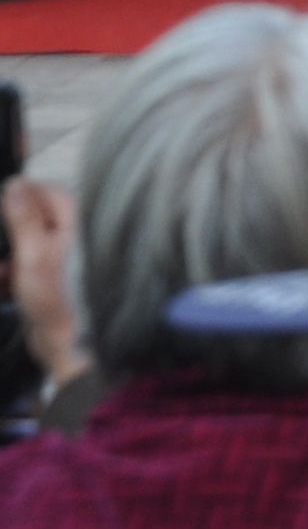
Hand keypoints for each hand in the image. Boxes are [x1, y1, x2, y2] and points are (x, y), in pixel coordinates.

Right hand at [6, 176, 81, 396]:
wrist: (71, 345)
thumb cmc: (60, 297)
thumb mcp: (34, 254)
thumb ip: (24, 217)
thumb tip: (15, 184)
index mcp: (78, 218)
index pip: (43, 189)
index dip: (16, 199)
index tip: (1, 216)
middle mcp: (76, 231)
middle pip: (31, 215)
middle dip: (8, 234)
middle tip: (5, 260)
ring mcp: (67, 253)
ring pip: (26, 241)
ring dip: (9, 257)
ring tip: (5, 275)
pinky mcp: (56, 275)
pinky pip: (28, 263)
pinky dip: (15, 272)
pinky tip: (7, 286)